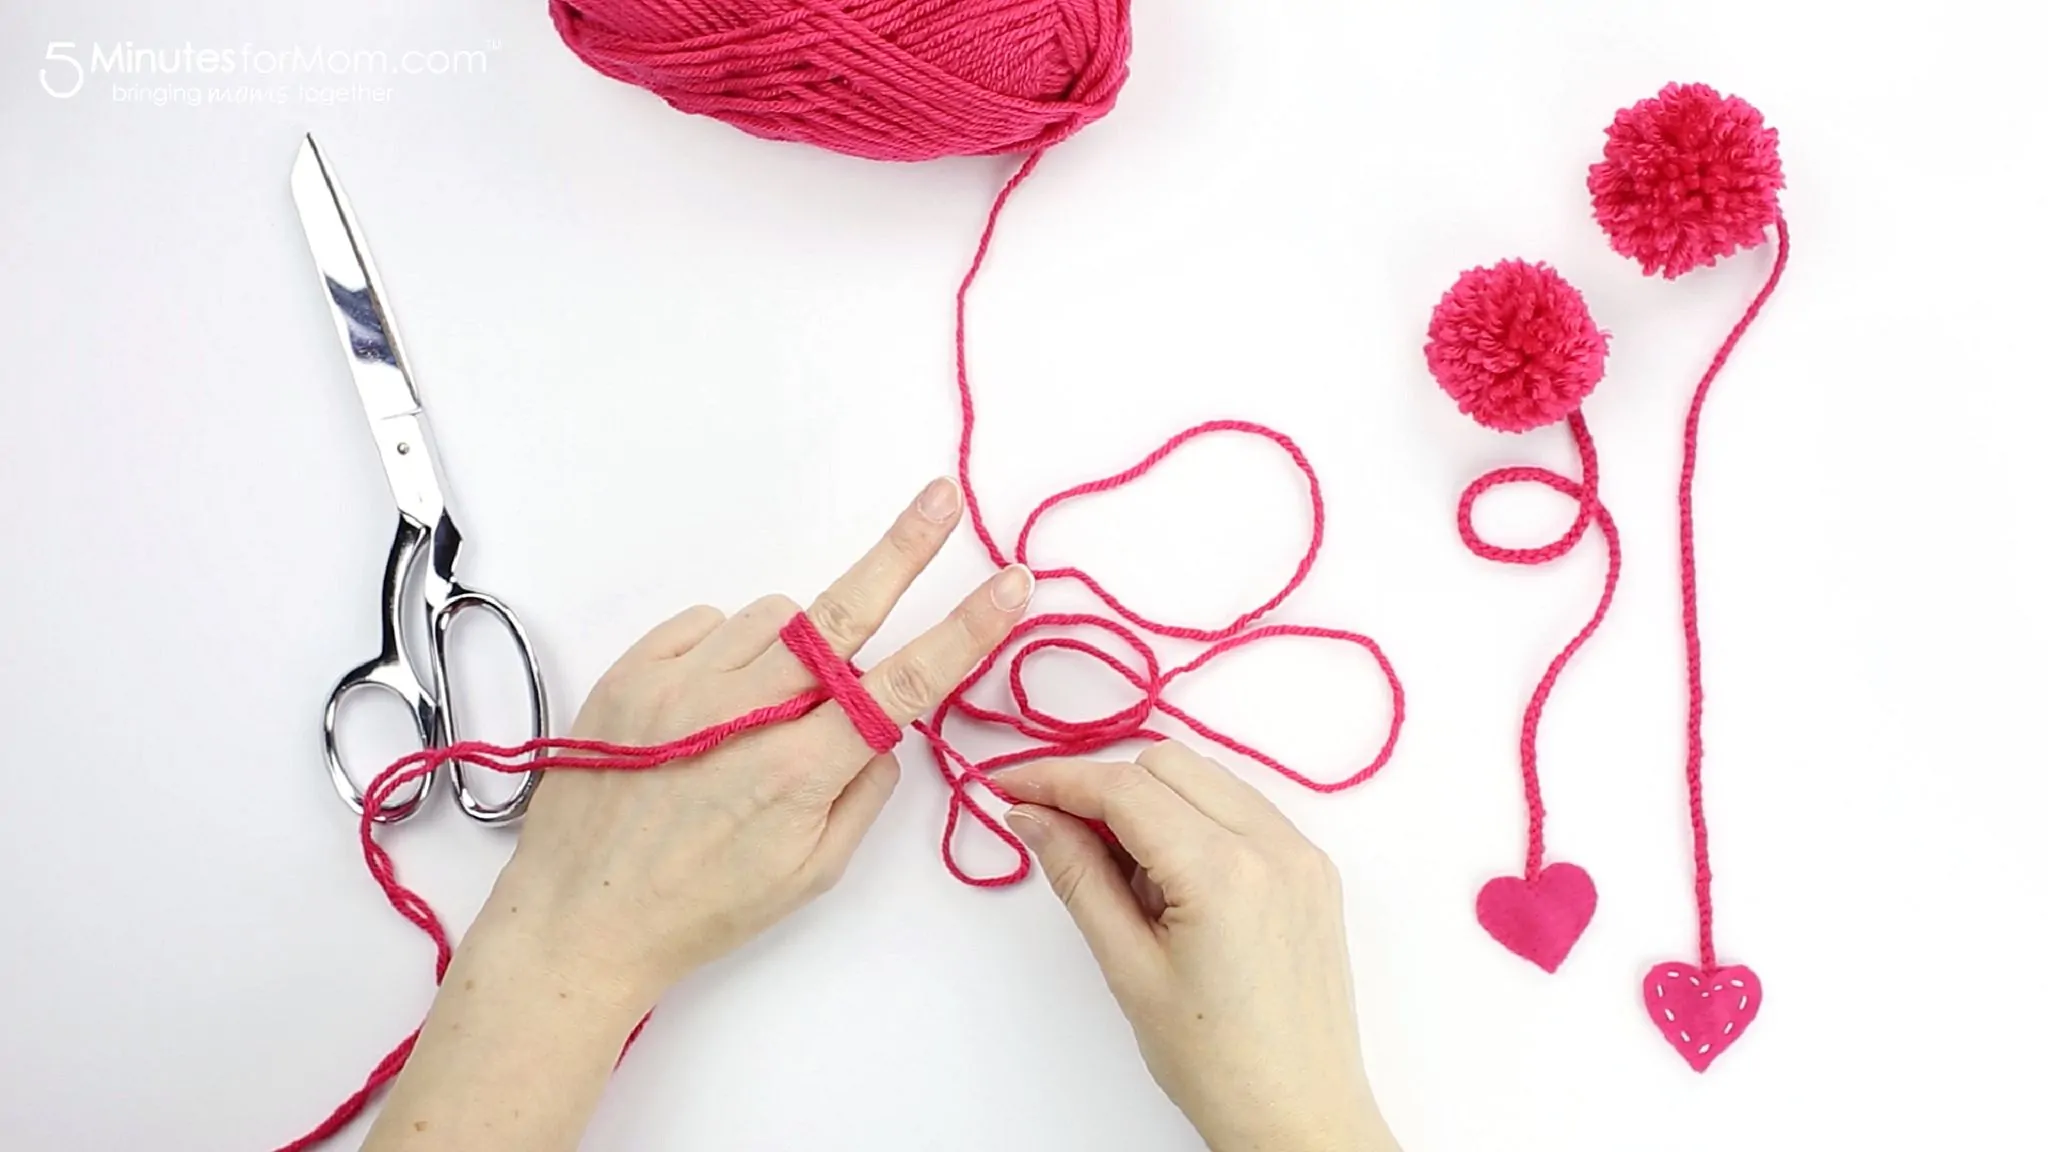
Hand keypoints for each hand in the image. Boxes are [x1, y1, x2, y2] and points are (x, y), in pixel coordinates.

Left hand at [489, 476, 1034, 998]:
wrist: (578, 916)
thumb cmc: (700, 909)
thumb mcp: (809, 874)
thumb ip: (862, 792)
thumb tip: (885, 730)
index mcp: (798, 771)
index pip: (905, 683)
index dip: (966, 630)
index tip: (1010, 584)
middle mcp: (744, 713)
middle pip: (843, 612)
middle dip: (902, 550)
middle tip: (940, 498)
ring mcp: (681, 683)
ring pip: (775, 617)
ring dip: (796, 645)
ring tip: (768, 705)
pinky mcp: (632, 670)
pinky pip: (707, 621)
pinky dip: (728, 647)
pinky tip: (716, 700)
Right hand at [996, 743, 1397, 1151]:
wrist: (1298, 1114)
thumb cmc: (1213, 1060)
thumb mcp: (1128, 968)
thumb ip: (1077, 877)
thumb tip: (1030, 815)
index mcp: (1224, 872)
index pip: (1124, 788)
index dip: (1057, 779)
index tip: (1009, 788)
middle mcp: (1273, 846)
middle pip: (1167, 764)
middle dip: (1106, 789)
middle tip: (1064, 841)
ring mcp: (1302, 853)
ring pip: (1207, 778)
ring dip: (1153, 801)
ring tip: (1127, 878)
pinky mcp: (1314, 869)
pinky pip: (1243, 810)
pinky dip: (1196, 820)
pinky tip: (1173, 881)